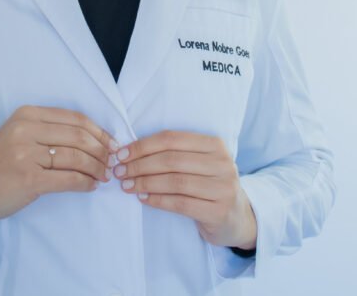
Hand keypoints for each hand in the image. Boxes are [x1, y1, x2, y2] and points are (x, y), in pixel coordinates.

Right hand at [0, 105, 117, 227]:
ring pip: (76, 158)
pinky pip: (68, 179)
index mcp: (28, 114)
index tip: (112, 144)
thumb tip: (96, 139)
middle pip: (79, 136)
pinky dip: (85, 183)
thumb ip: (50, 131)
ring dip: (96, 168)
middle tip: (111, 163)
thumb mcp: (20, 135)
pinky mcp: (28, 179)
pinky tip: (90, 187)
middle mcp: (26, 130)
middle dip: (102, 151)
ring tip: (103, 176)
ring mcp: (26, 154)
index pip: (75, 119)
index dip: (99, 132)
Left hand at [112, 130, 256, 250]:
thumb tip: (129, 151)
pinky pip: (180, 203)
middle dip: (140, 165)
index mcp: (215, 144)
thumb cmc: (209, 185)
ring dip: (145, 182)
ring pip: (175, 181)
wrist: (237, 218)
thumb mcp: (198, 163)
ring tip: (127, 185)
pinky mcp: (218, 211)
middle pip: (171, 160)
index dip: (143, 145)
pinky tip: (143, 198)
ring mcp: (223, 188)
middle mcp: (222, 163)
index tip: (121, 154)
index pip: (172, 139)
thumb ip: (173, 153)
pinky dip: (158, 200)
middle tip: (119, 172)